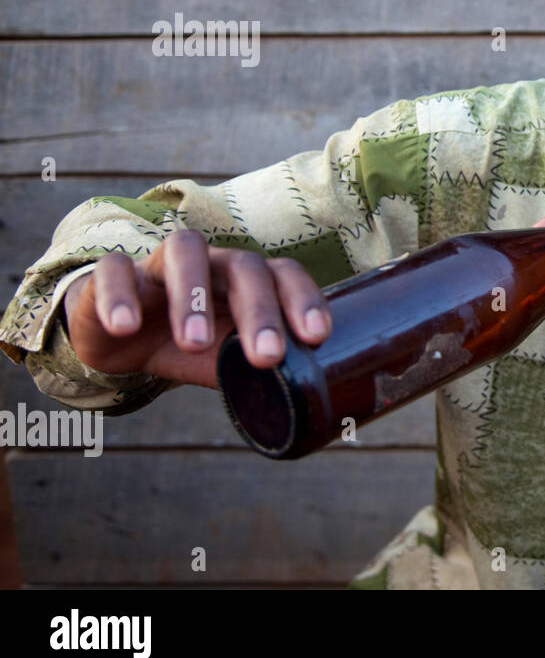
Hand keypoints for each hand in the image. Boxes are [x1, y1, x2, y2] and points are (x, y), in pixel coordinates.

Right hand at [61, 229, 331, 388]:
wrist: (121, 337)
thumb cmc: (190, 346)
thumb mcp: (225, 361)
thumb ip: (258, 374)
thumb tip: (303, 407)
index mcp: (248, 281)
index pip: (285, 274)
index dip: (304, 300)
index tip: (317, 336)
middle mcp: (212, 262)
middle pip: (244, 266)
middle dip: (259, 310)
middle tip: (267, 355)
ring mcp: (162, 263)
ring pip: (184, 250)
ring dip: (193, 295)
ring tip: (194, 343)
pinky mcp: (113, 274)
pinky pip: (114, 271)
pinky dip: (119, 297)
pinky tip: (125, 328)